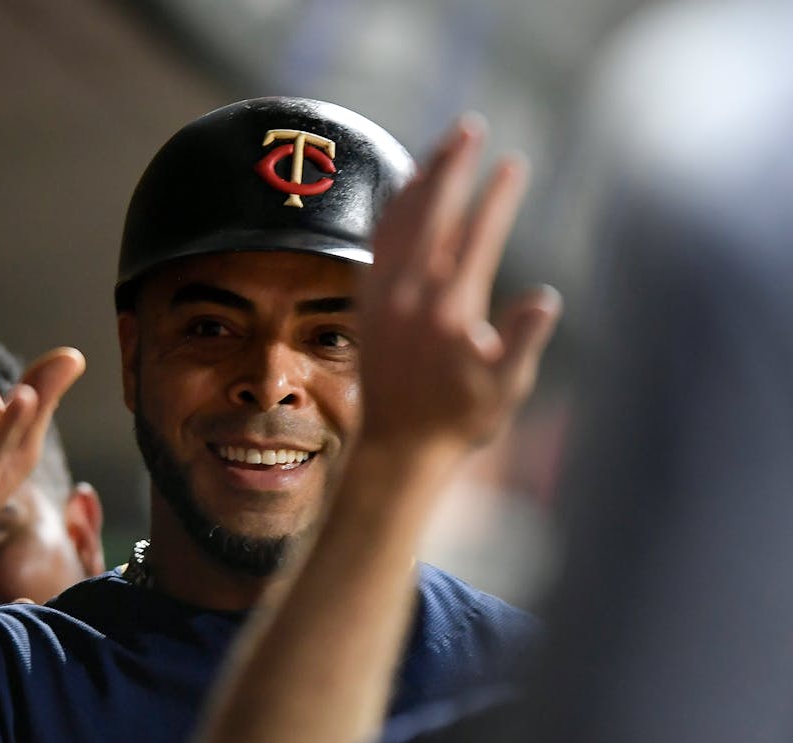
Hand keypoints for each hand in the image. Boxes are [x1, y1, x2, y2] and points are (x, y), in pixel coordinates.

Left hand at [357, 117, 560, 456]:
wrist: (399, 447)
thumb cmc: (460, 420)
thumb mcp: (505, 387)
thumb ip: (524, 340)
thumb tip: (545, 296)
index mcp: (450, 313)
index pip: (478, 237)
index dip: (498, 197)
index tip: (514, 164)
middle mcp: (411, 297)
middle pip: (432, 214)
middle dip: (452, 166)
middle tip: (470, 128)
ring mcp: (383, 297)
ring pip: (399, 222)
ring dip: (420, 179)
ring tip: (442, 146)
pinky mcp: (366, 302)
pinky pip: (375, 242)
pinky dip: (390, 210)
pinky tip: (403, 189)